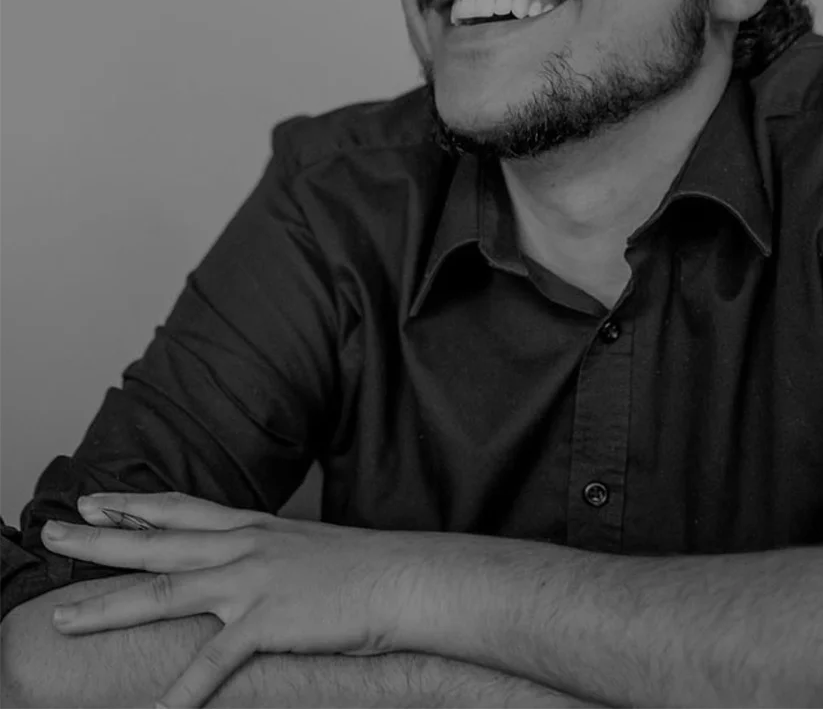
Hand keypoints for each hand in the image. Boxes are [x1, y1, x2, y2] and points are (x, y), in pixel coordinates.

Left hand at [40, 492, 424, 707]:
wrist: (401, 578)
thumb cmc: (359, 567)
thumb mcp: (303, 546)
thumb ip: (265, 551)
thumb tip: (242, 562)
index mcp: (253, 528)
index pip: (181, 509)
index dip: (135, 505)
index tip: (96, 500)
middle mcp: (244, 547)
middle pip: (157, 542)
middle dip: (100, 539)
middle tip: (53, 530)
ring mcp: (253, 583)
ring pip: (165, 592)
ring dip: (108, 606)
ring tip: (63, 618)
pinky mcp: (268, 621)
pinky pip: (213, 663)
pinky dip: (181, 693)